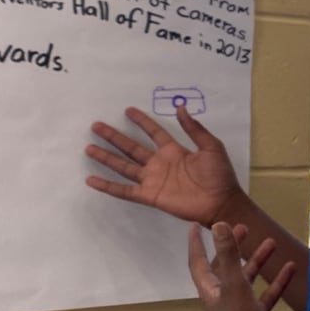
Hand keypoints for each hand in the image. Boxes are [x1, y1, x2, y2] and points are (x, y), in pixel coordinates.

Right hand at [85, 105, 242, 224]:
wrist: (220, 202)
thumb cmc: (219, 175)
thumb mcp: (211, 146)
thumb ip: (194, 129)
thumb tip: (181, 107)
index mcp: (174, 150)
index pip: (153, 132)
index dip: (142, 121)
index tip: (128, 110)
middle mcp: (159, 163)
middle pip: (131, 147)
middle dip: (114, 136)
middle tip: (96, 125)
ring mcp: (152, 179)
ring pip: (124, 166)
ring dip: (106, 157)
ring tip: (89, 147)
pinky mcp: (149, 195)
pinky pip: (124, 190)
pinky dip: (108, 186)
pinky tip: (91, 180)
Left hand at [189, 221, 294, 310]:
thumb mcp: (235, 285)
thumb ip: (228, 255)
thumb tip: (218, 224)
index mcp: (210, 290)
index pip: (198, 262)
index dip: (196, 243)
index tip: (196, 226)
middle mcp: (221, 299)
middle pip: (225, 267)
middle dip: (233, 248)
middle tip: (244, 229)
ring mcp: (238, 310)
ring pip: (247, 280)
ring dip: (258, 261)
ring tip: (272, 244)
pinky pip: (266, 295)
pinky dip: (276, 282)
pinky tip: (291, 269)